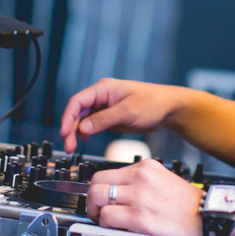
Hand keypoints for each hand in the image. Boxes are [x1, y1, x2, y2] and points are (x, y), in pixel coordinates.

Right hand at [60, 79, 186, 152]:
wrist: (170, 109)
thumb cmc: (153, 103)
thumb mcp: (128, 112)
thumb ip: (104, 119)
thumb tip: (83, 127)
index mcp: (103, 89)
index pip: (77, 102)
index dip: (67, 117)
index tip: (64, 132)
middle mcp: (101, 96)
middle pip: (77, 112)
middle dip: (70, 128)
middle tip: (68, 146)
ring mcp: (105, 106)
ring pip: (83, 119)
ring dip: (76, 132)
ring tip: (73, 147)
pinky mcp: (110, 116)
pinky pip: (92, 124)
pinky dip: (86, 132)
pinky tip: (85, 140)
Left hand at [85, 159, 204, 235]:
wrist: (210, 216)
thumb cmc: (189, 204)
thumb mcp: (163, 180)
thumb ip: (140, 182)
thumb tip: (118, 193)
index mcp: (146, 167)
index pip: (105, 173)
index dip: (97, 189)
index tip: (100, 200)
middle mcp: (140, 178)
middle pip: (96, 184)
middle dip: (91, 201)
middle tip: (97, 212)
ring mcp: (140, 198)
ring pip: (98, 199)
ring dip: (97, 214)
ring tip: (105, 223)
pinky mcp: (141, 218)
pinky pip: (108, 219)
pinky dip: (106, 226)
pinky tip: (117, 230)